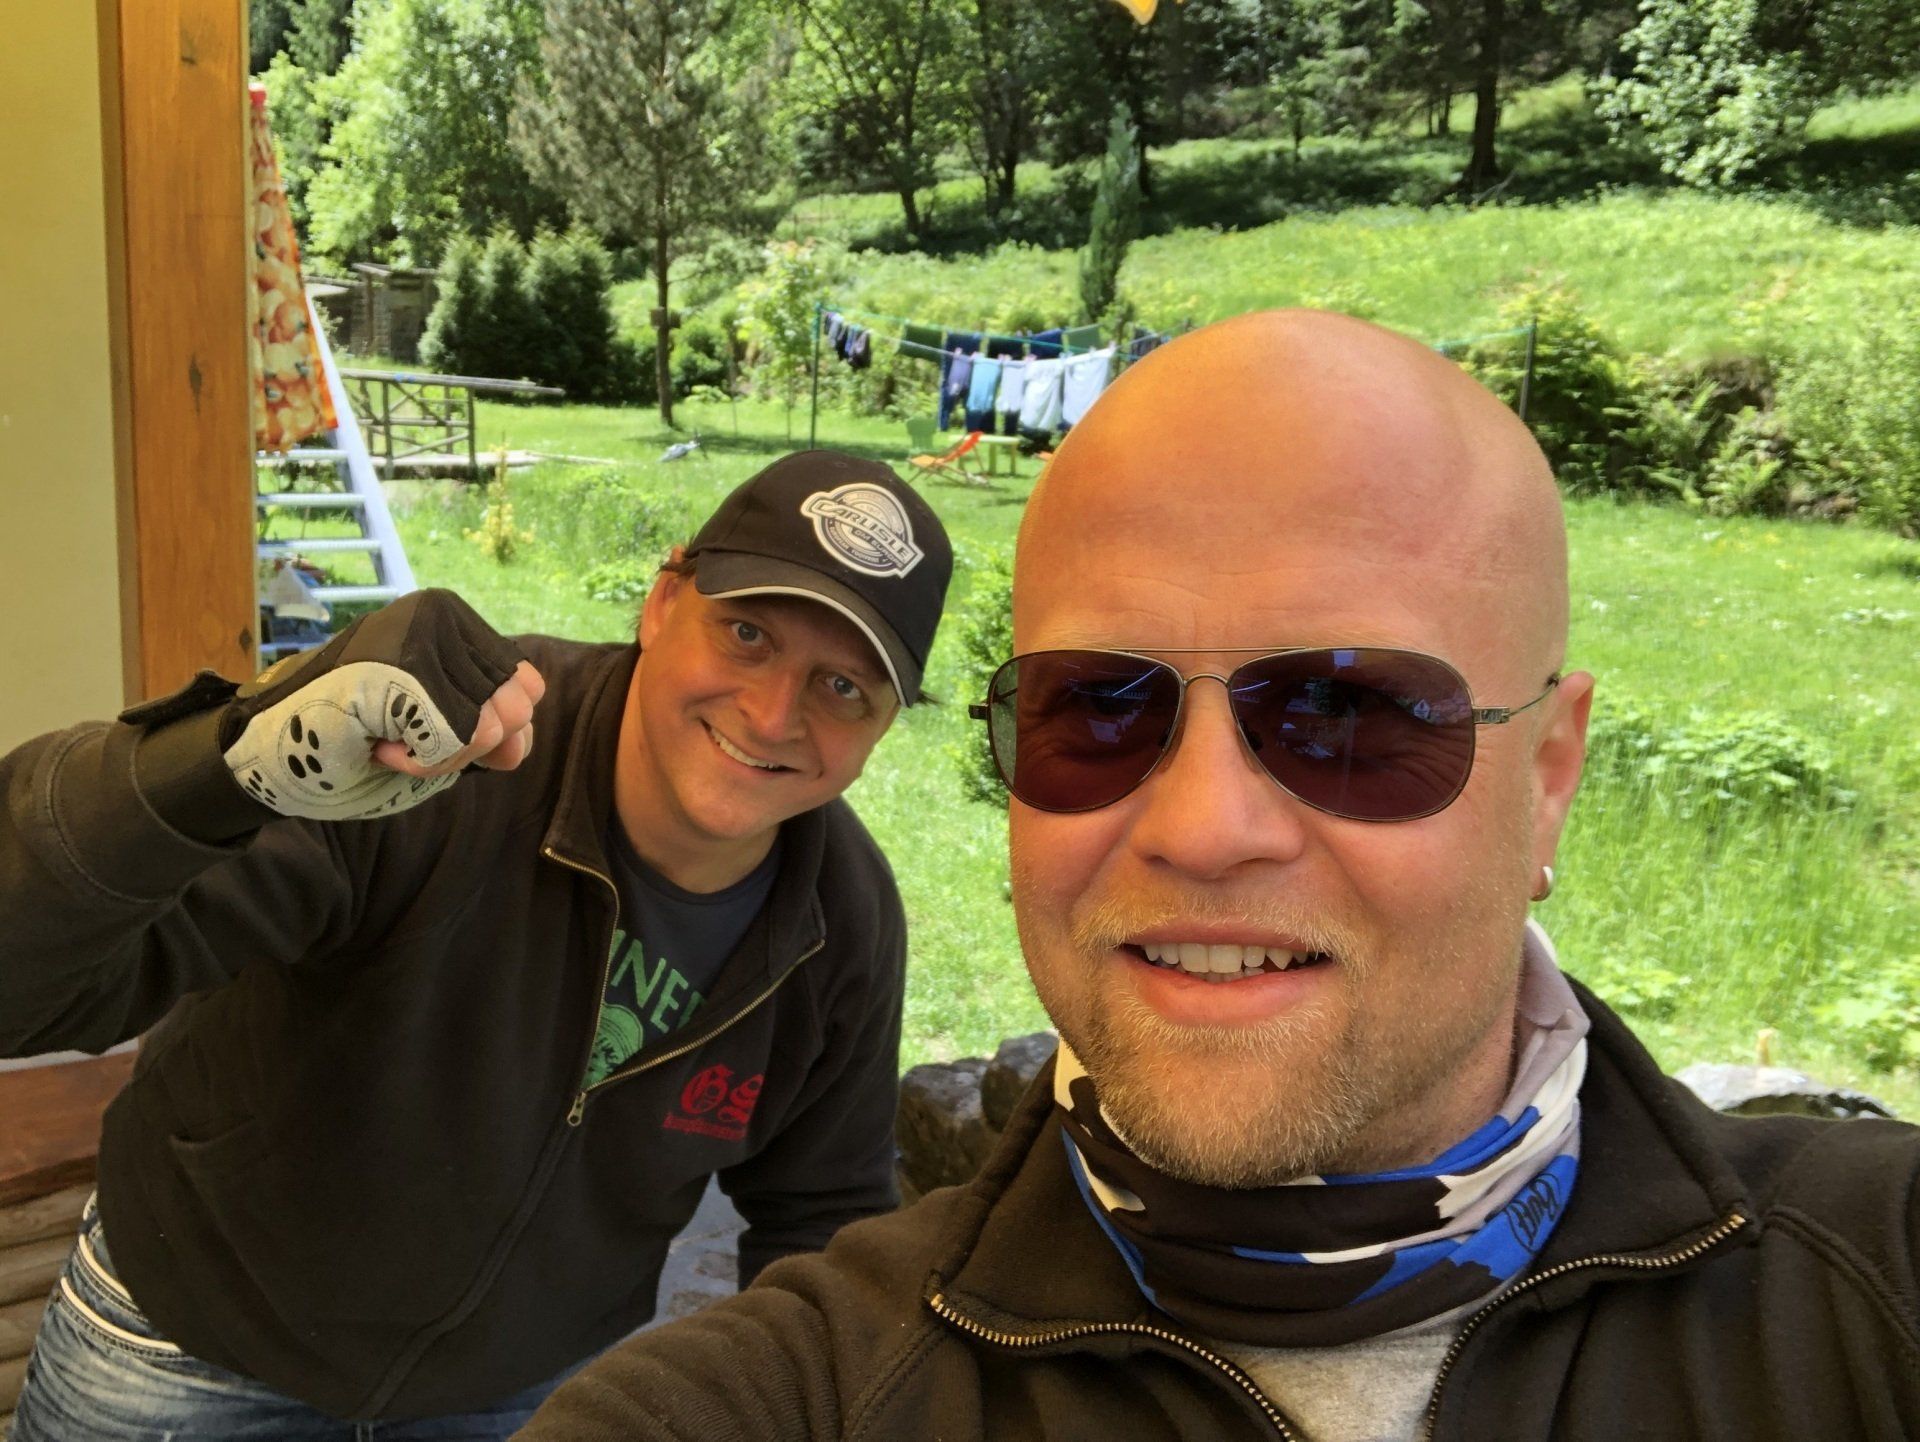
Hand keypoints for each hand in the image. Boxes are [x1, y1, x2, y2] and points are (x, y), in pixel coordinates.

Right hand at [220, 590, 543, 821]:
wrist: (272, 758)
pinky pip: (451, 739)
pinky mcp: (395, 665)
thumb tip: (518, 732)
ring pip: (485, 727)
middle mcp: (440, 613)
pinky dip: (417, 763)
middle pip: (512, 712)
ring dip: (436, 758)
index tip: (424, 729)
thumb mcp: (447, 740)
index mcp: (456, 620)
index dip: (486, 734)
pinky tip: (373, 742)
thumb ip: (499, 733)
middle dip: (461, 749)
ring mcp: (416, 633)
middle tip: (397, 738)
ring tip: (382, 737)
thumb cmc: (357, 744)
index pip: (527, 690)